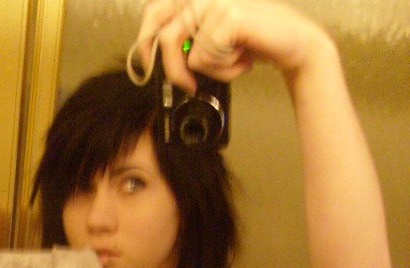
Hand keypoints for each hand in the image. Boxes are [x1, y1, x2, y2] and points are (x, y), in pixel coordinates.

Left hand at [136, 0, 325, 94]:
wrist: (296, 43)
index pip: (153, 13)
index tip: (148, 68)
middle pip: (166, 39)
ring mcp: (216, 2)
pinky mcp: (229, 15)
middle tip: (189, 85)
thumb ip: (187, 42)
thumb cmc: (254, 43)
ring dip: (213, 70)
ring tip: (234, 62)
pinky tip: (244, 60)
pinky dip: (225, 70)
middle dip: (174, 70)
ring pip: (191, 56)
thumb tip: (154, 60)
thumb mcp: (214, 42)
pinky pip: (208, 58)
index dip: (145, 43)